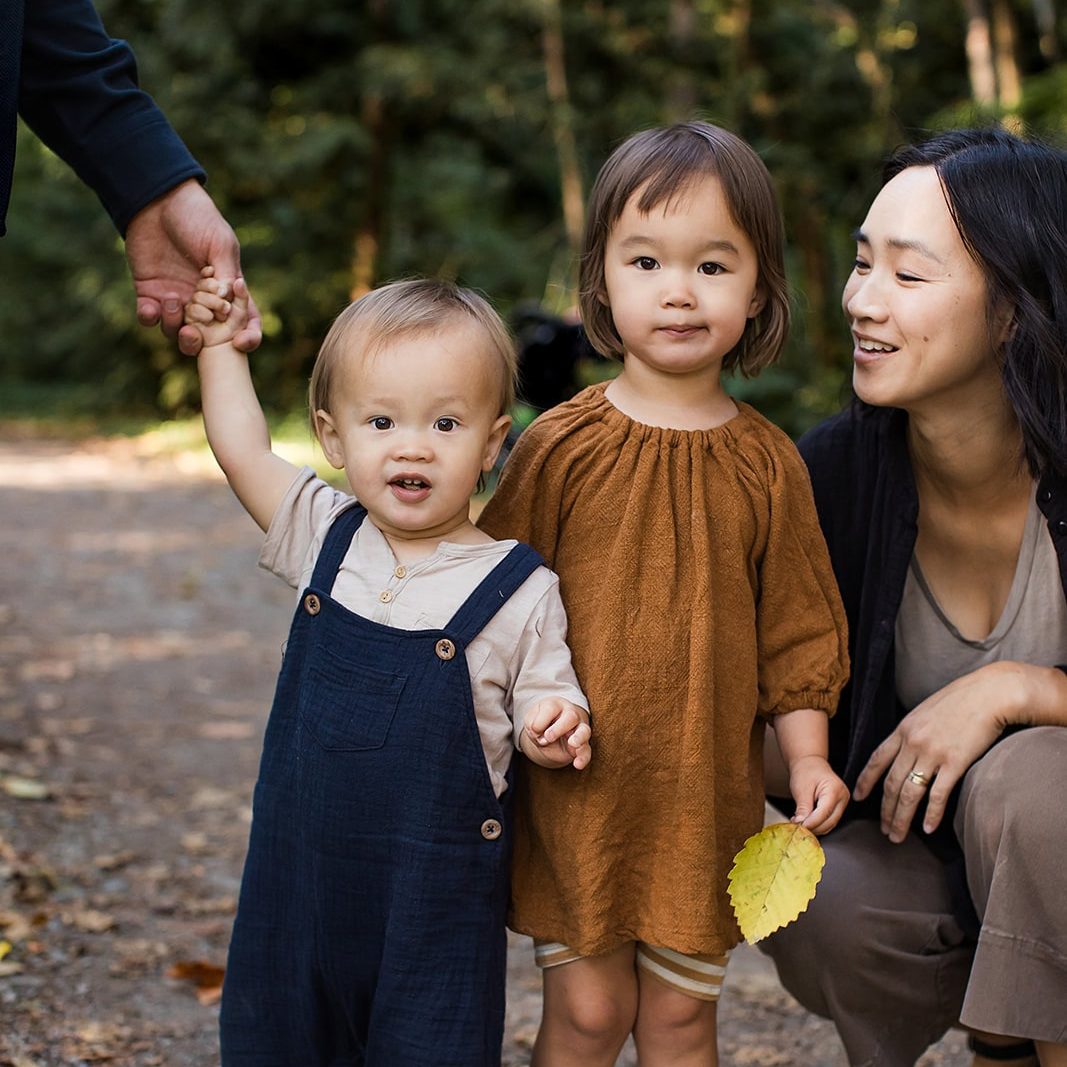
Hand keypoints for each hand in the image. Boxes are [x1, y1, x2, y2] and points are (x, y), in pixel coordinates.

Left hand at [124, 180, 261, 355]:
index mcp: (227, 291)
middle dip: (201, 342)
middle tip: (194, 332)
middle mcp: (203, 301)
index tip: (240, 343)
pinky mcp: (149, 292)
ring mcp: (177, 298)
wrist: (158, 199)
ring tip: (171, 300)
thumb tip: (226, 308)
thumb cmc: (197, 218)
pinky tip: (150, 305)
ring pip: (177, 332)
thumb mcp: (219, 243)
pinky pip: (149, 318)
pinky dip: (149, 317)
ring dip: (174, 325)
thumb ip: (225, 274)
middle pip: (208, 337)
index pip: (244, 321)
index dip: (248, 337)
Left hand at [520, 699, 590, 769]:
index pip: (551, 708)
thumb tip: (542, 737)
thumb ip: (533, 724)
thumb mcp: (531, 721)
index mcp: (556, 705)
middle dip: (559, 727)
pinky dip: (583, 758)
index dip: (540, 721)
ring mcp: (579, 730)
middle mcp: (571, 714)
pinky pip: (587, 751)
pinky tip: (577, 764)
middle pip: (571, 716)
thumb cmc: (540, 723)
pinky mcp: (582, 746)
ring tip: (572, 743)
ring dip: (579, 738)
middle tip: (548, 737)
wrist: (549, 734)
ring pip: (585, 731)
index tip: (534, 731)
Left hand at [788, 754, 848, 834]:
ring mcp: (842, 804)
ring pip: (830, 824)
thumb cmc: (806, 771)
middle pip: (830, 821)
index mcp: (835, 790)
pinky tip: (806, 821)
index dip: (811, 822)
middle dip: (813, 827)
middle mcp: (843, 798)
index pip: (824, 812)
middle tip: (797, 828)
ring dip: (815, 827)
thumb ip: (803, 807)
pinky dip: (817, 824)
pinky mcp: (838, 808)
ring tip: (799, 824)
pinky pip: (829, 821)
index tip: (799, 826)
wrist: (810, 764)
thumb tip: (801, 824)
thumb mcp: (801, 788)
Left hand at [853, 662, 1019, 841]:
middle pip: (890, 783)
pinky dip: (931, 814)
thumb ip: (913, 730)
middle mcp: (913, 743)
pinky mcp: (955, 763)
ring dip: (901, 818)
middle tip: (883, 830)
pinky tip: (927, 828)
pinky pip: (937, 795)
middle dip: (884, 810)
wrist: (989, 694)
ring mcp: (932, 754)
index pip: (877, 760)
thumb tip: (906, 747)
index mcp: (903, 729)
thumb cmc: (961, 700)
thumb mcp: (925, 711)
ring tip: (897, 836)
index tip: (858, 797)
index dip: (866, 781)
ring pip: (909, 793)